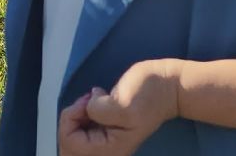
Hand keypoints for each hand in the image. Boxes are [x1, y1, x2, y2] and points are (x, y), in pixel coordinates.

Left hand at [58, 59, 182, 155]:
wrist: (167, 86)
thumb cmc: (149, 94)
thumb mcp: (123, 103)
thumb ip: (98, 110)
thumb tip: (87, 108)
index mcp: (110, 150)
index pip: (71, 144)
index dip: (71, 120)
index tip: (86, 102)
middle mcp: (106, 150)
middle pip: (69, 145)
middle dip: (70, 120)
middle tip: (86, 102)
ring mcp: (104, 141)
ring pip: (72, 136)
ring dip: (75, 115)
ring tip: (90, 100)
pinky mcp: (104, 129)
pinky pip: (79, 127)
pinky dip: (80, 113)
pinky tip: (92, 101)